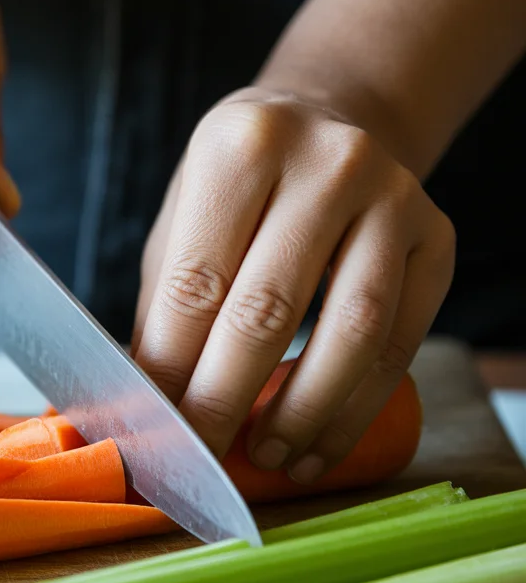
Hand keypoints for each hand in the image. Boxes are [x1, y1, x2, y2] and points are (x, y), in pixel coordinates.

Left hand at [132, 89, 454, 481]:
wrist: (333, 124)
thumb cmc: (241, 189)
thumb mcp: (186, 220)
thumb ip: (167, 308)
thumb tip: (145, 407)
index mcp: (241, 145)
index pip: (197, 282)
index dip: (172, 371)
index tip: (156, 431)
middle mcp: (326, 161)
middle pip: (268, 309)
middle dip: (227, 400)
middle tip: (204, 457)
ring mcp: (394, 197)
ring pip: (352, 332)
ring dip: (304, 413)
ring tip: (269, 458)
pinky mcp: (436, 239)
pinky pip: (400, 345)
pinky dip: (356, 410)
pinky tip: (318, 446)